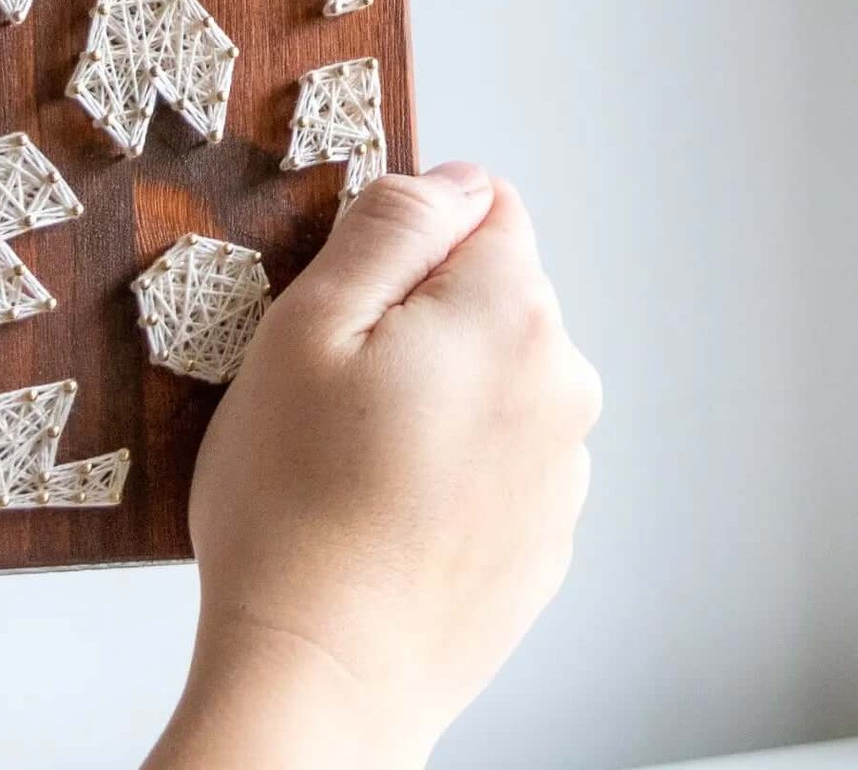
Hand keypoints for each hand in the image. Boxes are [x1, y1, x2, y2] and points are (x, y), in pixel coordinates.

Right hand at [147, 164, 599, 769]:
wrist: (321, 679)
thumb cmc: (295, 506)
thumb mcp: (308, 326)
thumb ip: (391, 227)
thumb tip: (453, 178)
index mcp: (510, 315)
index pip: (486, 207)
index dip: (408, 237)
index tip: (352, 297)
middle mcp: (562, 385)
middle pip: (493, 293)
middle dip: (421, 314)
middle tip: (335, 385)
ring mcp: (561, 471)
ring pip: (494, 377)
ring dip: (438, 391)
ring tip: (354, 458)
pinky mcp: (544, 540)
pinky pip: (497, 456)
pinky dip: (450, 463)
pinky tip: (383, 509)